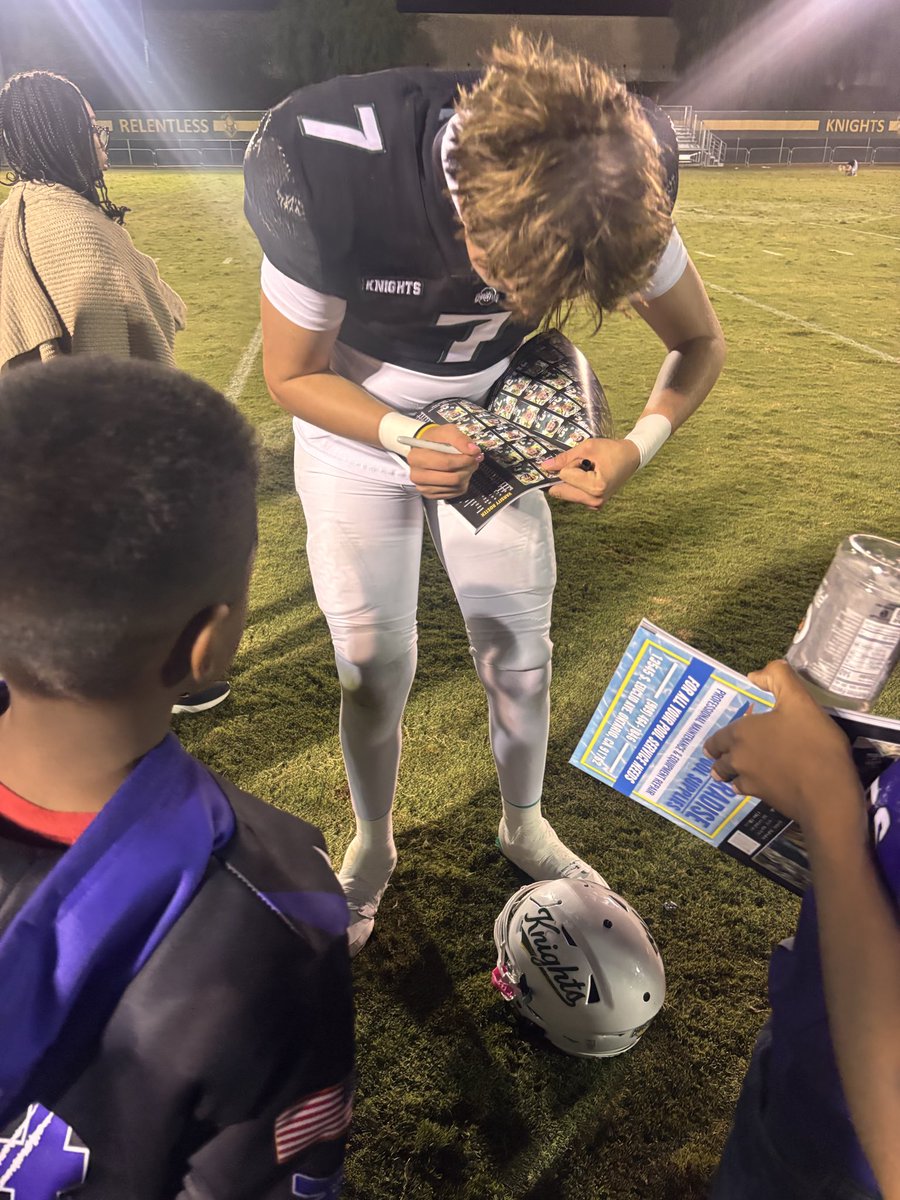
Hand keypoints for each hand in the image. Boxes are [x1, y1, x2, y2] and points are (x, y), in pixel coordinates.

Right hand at [406, 424, 482, 499]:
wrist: (426, 449)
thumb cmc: (436, 440)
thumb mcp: (447, 431)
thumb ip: (460, 439)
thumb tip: (474, 450)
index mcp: (417, 457)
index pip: (446, 463)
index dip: (465, 459)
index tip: (475, 454)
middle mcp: (417, 475)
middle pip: (452, 478)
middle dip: (468, 468)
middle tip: (474, 460)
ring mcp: (423, 487)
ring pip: (455, 487)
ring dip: (467, 475)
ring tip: (467, 465)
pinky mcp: (431, 495)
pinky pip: (454, 492)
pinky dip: (462, 483)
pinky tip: (460, 473)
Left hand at [542, 438, 639, 509]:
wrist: (631, 458)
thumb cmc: (612, 450)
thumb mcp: (588, 447)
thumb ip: (565, 458)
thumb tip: (545, 466)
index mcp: (596, 487)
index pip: (565, 475)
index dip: (571, 463)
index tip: (586, 459)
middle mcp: (595, 501)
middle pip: (560, 490)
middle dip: (566, 476)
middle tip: (582, 466)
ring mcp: (595, 505)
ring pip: (565, 494)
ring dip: (570, 481)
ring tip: (588, 471)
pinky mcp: (594, 505)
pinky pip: (573, 496)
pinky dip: (575, 486)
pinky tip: (588, 477)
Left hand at [703, 660, 864, 841]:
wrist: (827, 793)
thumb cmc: (813, 743)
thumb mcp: (799, 700)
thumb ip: (778, 678)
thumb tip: (754, 675)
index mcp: (741, 733)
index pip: (718, 737)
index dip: (717, 739)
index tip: (716, 742)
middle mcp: (738, 758)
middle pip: (721, 759)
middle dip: (720, 757)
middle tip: (722, 757)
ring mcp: (750, 781)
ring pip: (731, 777)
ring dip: (730, 774)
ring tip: (733, 774)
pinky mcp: (764, 799)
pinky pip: (747, 791)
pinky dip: (748, 787)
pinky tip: (758, 785)